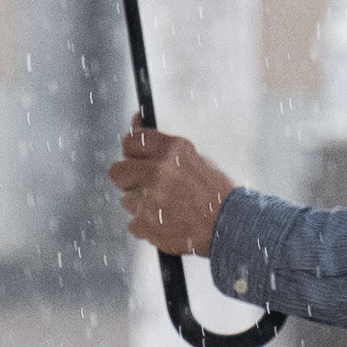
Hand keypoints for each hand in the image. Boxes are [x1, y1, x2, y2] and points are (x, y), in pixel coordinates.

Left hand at [108, 126, 234, 258]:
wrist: (229, 227)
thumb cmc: (215, 192)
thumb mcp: (195, 159)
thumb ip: (163, 147)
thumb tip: (136, 120)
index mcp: (173, 149)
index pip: (131, 141)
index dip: (130, 150)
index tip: (134, 156)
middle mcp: (158, 171)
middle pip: (118, 171)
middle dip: (129, 179)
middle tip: (144, 185)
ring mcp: (150, 198)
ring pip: (126, 200)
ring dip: (141, 204)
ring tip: (166, 209)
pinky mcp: (145, 223)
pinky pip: (133, 223)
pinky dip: (147, 226)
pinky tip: (167, 223)